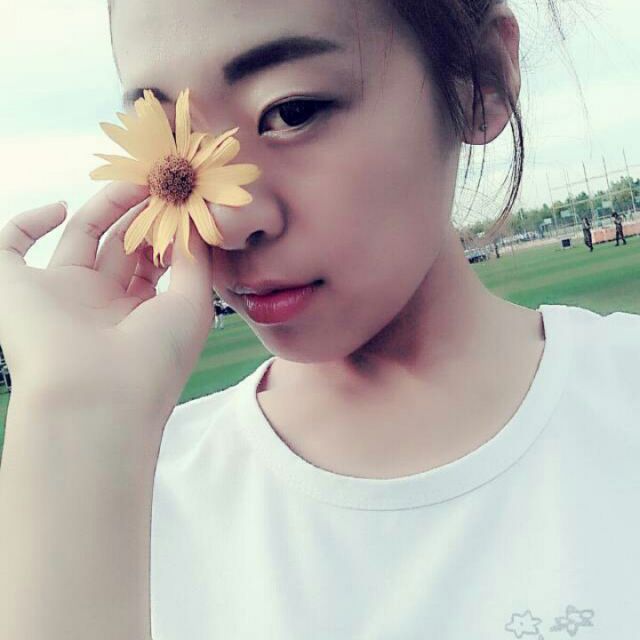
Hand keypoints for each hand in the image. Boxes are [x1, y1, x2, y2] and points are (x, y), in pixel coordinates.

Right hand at [0, 181, 214, 433]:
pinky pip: (9, 247)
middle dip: (142, 214)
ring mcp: (60, 296)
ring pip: (80, 237)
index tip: (185, 204)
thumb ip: (194, 259)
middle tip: (164, 184)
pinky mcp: (17, 290)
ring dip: (107, 207)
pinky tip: (59, 208)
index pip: (153, 263)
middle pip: (121, 246)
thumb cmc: (155, 356)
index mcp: (140, 315)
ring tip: (137, 183)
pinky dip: (27, 222)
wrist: (96, 397)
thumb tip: (194, 221)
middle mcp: (101, 305)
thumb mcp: (192, 303)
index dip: (167, 232)